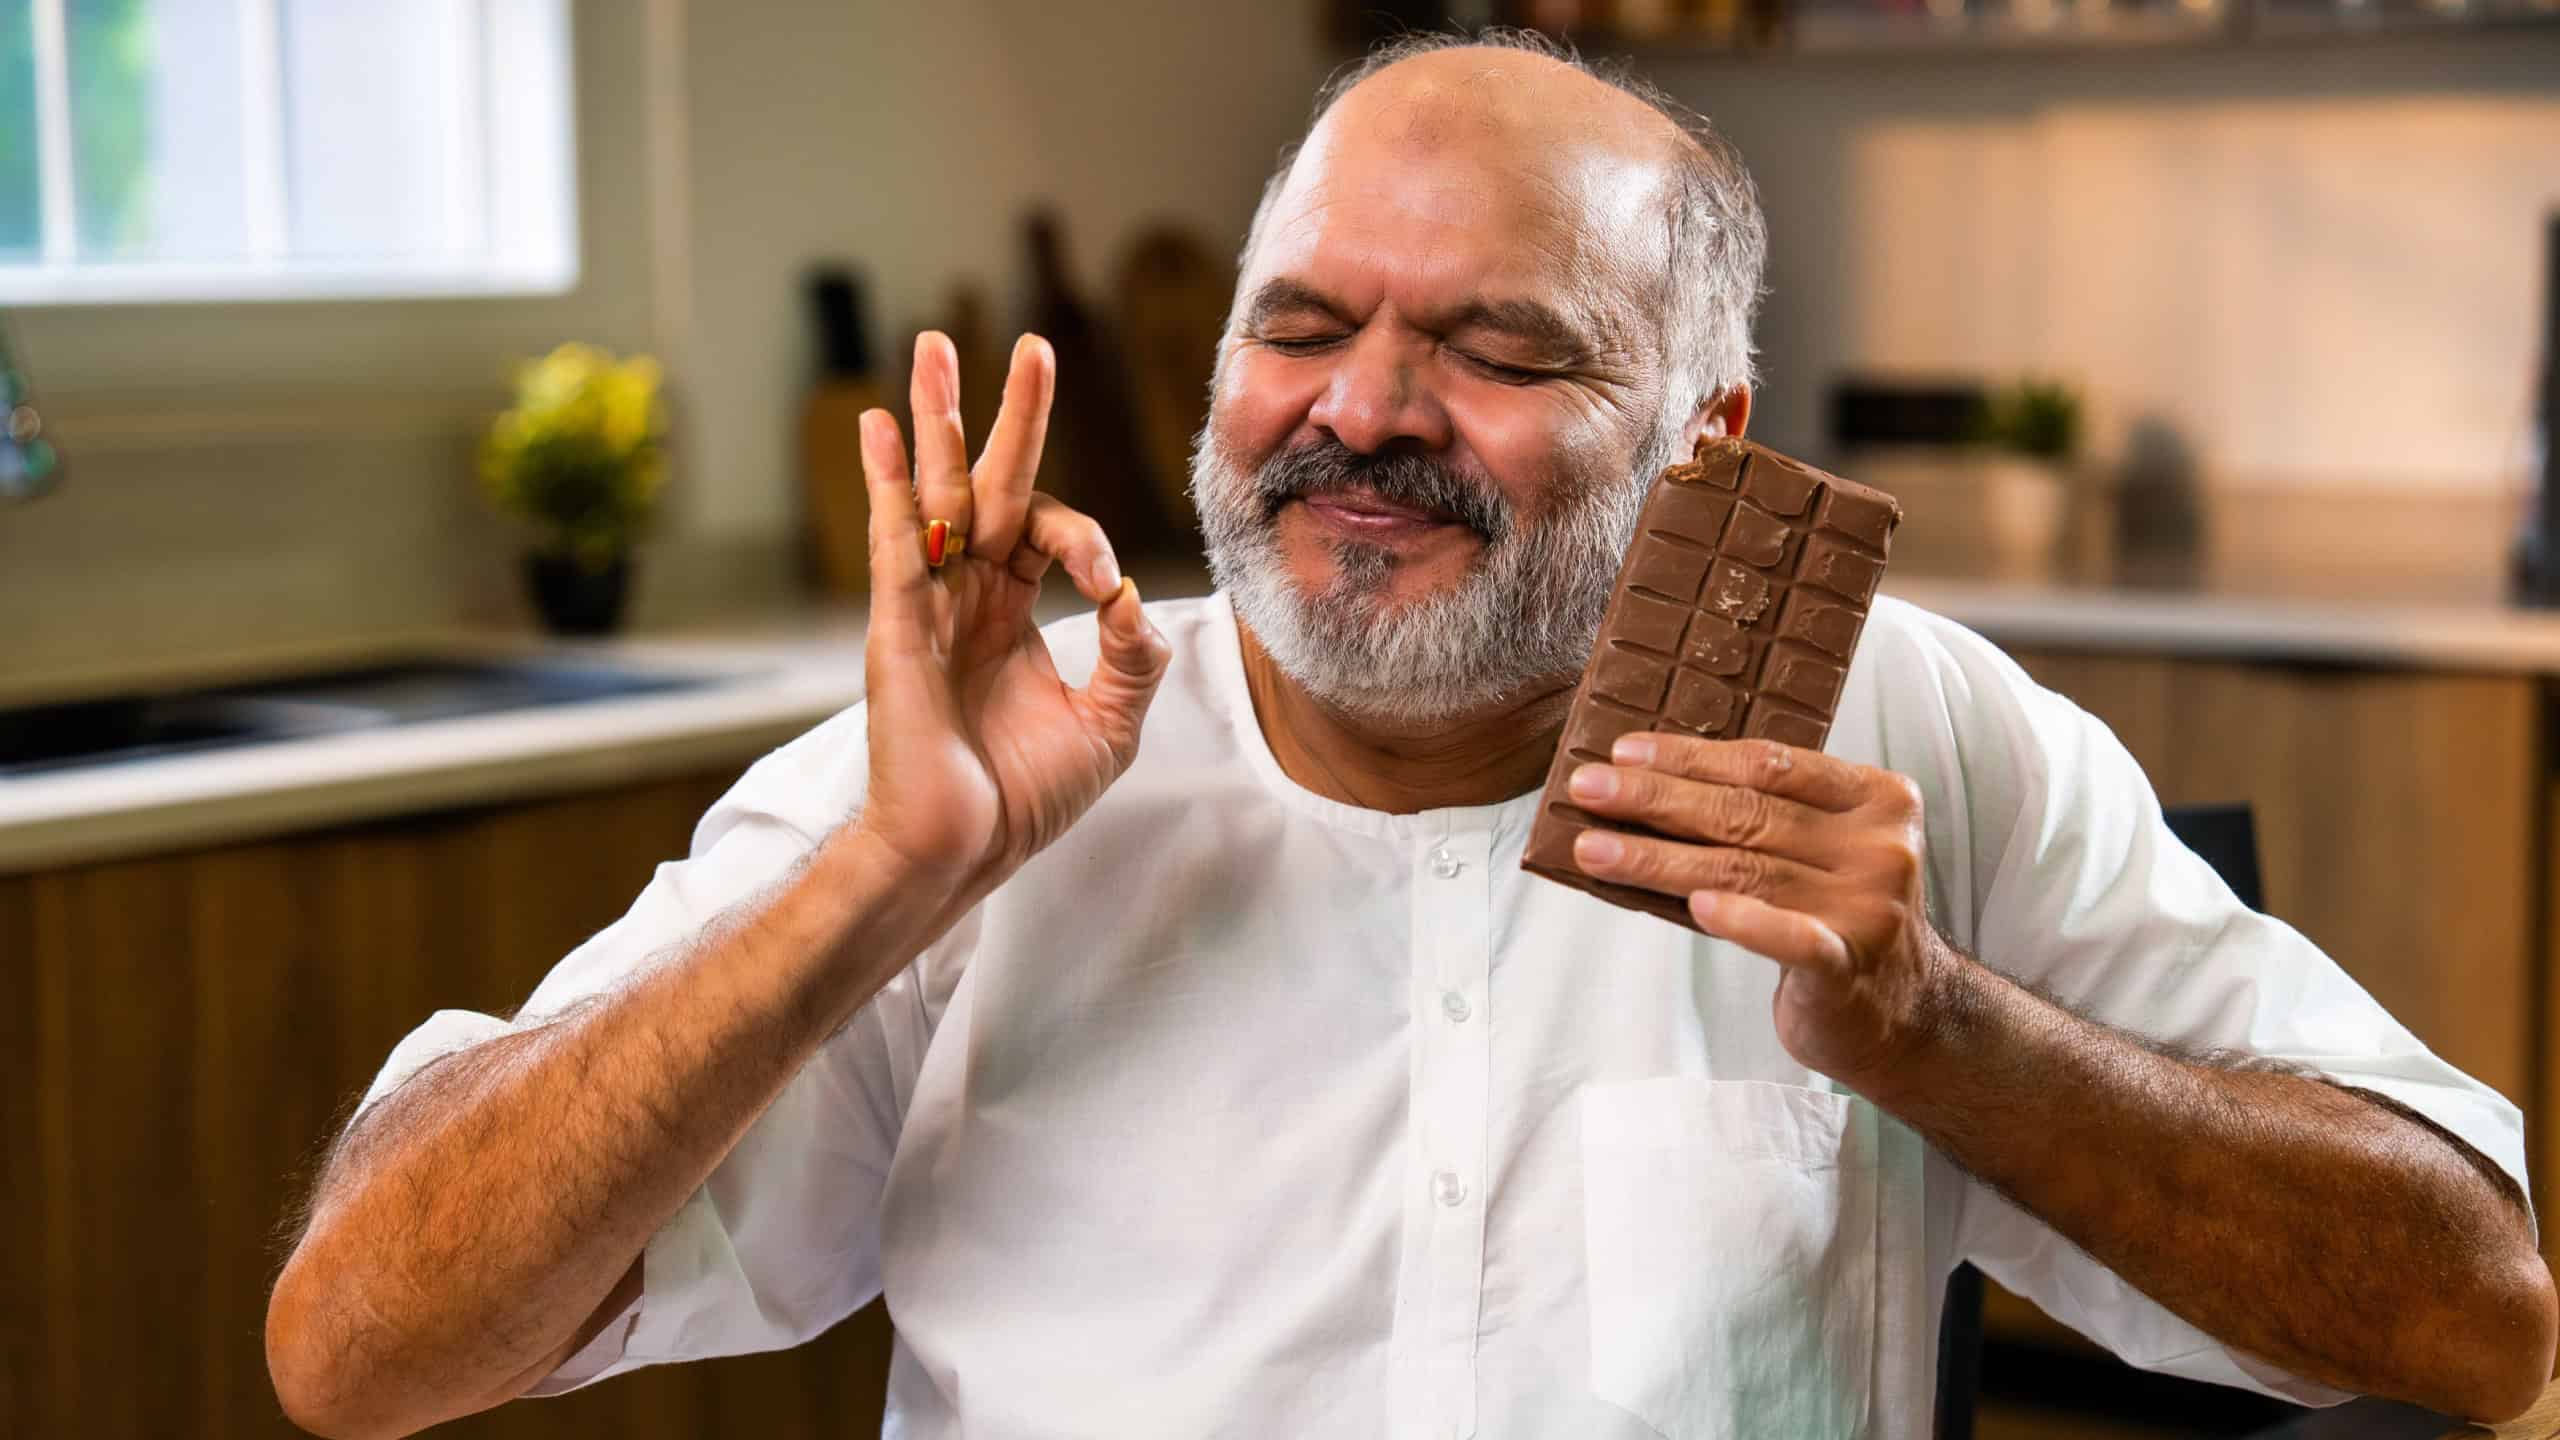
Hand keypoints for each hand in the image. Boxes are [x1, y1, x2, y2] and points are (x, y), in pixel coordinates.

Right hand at [852, 331, 1170, 922]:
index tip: (1108, 587)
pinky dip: (890, 482)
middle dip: (1009, 414)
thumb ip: (1134, 656)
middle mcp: (964, 594)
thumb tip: (1135, 591)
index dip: (1084, 542)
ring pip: (936, 494)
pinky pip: (895, 540)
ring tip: (935, 346)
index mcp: (1009, 610)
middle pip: (989, 483)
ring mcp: (927, 604)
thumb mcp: (1110, 723)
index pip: (1047, 534)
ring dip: (938, 419)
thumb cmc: (1022, 797)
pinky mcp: (898, 626)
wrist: (961, 853)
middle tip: (1031, 344)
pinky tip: (885, 426)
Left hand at [1563, 734, 1955, 1090]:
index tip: (1624, 752)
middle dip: (1656, 798)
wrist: (1902, 1015)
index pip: (1769, 764)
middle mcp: (1879, 848)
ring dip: (1658, 858)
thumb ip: (1766, 815)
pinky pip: (1789, 937)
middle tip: (1588, 788)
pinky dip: (1741, 921)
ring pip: (1745, 871)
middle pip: (1748, 812)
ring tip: (1592, 848)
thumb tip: (1650, 783)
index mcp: (1877, 798)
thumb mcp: (1821, 850)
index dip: (1690, 756)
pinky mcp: (1848, 967)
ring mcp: (1868, 908)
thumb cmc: (1839, 917)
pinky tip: (1693, 907)